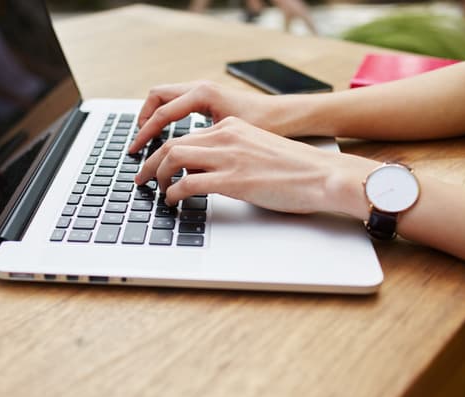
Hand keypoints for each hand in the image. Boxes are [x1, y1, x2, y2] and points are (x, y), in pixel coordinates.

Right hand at [129, 80, 283, 152]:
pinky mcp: (209, 98)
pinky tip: (169, 135)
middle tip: (137, 143)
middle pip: (157, 97)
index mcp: (203, 94)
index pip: (162, 113)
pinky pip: (178, 102)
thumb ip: (203, 150)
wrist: (289, 115)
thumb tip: (180, 171)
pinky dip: (167, 116)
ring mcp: (204, 90)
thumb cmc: (268, 125)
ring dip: (154, 117)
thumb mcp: (231, 139)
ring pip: (166, 98)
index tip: (135, 151)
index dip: (145, 135)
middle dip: (143, 120)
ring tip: (148, 140)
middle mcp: (201, 88)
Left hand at [135, 116, 377, 216]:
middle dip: (150, 162)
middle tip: (141, 177)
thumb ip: (233, 154)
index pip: (186, 134)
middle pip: (172, 143)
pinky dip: (173, 193)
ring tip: (154, 190)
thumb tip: (209, 172)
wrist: (323, 175)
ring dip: (157, 176)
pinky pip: (188, 183)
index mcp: (232, 127)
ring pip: (174, 158)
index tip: (154, 163)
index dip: (163, 150)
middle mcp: (226, 136)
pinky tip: (173, 201)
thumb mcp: (258, 149)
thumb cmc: (297, 169)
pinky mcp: (233, 180)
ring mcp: (229, 157)